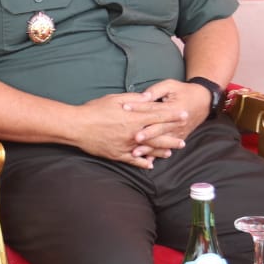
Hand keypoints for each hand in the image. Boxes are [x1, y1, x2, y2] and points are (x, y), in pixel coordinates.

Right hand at [71, 93, 194, 168]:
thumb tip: (148, 98)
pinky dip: (143, 163)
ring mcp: (127, 146)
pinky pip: (134, 161)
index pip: (159, 116)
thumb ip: (134, 99)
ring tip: (170, 152)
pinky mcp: (118, 155)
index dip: (173, 116)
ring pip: (149, 150)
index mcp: (134, 118)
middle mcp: (134, 133)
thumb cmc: (94, 110)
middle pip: (158, 136)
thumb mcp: (115, 99)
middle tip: (183, 141)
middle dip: (172, 138)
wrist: (78, 127)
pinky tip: (149, 164)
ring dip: (161, 151)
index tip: (185, 116)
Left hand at [124, 79, 209, 152]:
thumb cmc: (183, 91)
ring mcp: (178, 132)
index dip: (138, 108)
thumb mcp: (170, 85)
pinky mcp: (178, 137)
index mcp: (173, 108)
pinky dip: (157, 154)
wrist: (202, 101)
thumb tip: (143, 97)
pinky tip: (147, 160)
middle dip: (146, 134)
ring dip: (149, 148)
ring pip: (161, 141)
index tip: (125, 108)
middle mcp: (177, 122)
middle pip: (158, 128)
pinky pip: (167, 147)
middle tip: (133, 138)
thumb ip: (156, 91)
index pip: (153, 109)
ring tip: (135, 152)